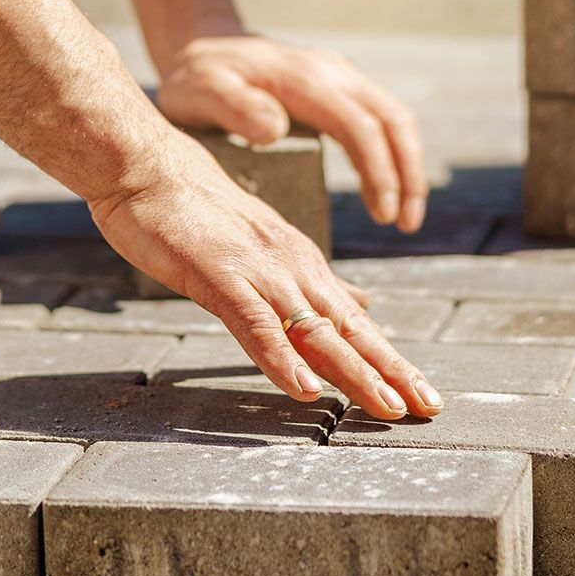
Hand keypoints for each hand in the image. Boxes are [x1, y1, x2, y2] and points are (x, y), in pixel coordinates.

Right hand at [90, 139, 440, 419]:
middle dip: (392, 371)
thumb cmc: (194, 209)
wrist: (146, 167)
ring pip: (315, 331)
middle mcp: (292, 269)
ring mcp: (258, 273)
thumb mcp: (266, 246)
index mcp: (303, 265)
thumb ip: (311, 281)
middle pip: (350, 330)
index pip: (356, 323)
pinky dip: (281, 359)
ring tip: (387, 406)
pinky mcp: (220, 277)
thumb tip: (362, 305)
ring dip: (354, 371)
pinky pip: (255, 324)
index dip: (391, 360)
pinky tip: (305, 389)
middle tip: (428, 407)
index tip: (423, 395)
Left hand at [155, 35, 428, 232]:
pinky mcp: (338, 87)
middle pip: (394, 119)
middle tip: (408, 224)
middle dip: (408, 173)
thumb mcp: (199, 92)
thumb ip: (233, 108)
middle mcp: (332, 72)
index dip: (379, 172)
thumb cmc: (196, 76)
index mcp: (305, 79)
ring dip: (406, 167)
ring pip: (394, 118)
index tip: (384, 215)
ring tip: (402, 218)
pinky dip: (390, 156)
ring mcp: (339, 77)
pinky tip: (382, 192)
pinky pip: (378, 120)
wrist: (200, 44)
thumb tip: (275, 130)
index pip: (361, 126)